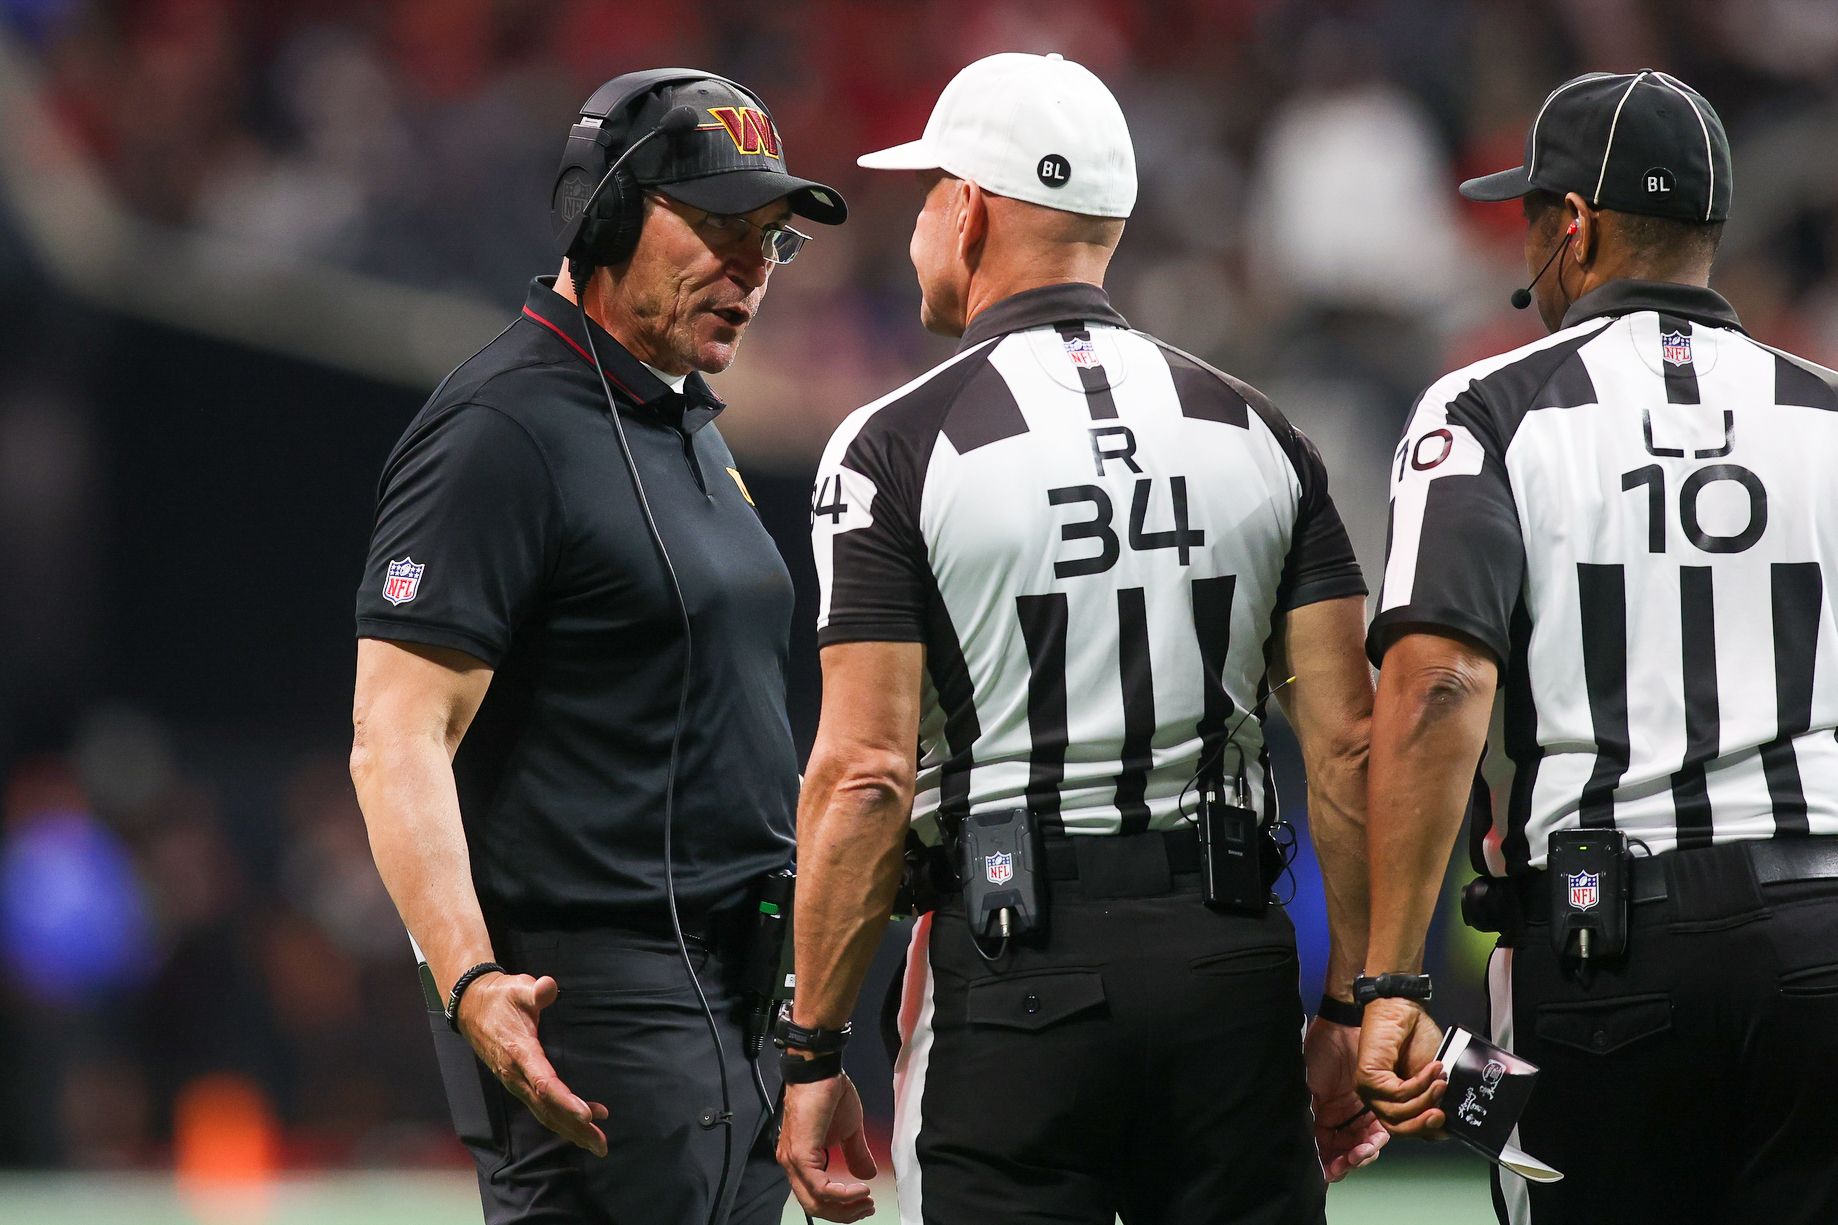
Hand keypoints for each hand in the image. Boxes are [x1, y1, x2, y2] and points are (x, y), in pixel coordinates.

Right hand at [459, 972, 608, 1156]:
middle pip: (548, 1108)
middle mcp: (516, 1074)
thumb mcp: (518, 987)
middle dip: (575, 1127)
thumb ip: (535, 990)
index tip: (587, 1115)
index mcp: (520, 1052)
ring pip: (544, 1113)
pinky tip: (583, 1122)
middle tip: (602, 1144)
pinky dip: (561, 1119)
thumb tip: (548, 987)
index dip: (565, 1100)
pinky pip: (541, 1108)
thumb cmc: (501, 997)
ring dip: (571, 1130)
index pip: (544, 1082)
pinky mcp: (518, 1084)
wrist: (472, 1007)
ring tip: (597, 1143)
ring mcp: (515, 1083)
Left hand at [776, 1072, 876, 1222]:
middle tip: (867, 1208)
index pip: (815, 1197)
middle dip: (844, 1214)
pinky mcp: (800, 1154)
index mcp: (801, 1159)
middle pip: (814, 1206)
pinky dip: (842, 1195)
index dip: (841, 1207)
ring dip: (845, 1207)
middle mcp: (792, 1163)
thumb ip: (855, 1153)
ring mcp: (793, 1160)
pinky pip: (820, 1187)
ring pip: (815, 1202)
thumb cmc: (829, 1093)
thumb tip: (867, 1174)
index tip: (864, 1203)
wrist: (819, 1070)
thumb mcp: (849, 1130)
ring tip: (866, 1200)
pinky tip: (859, 1189)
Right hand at [1304, 1014, 1387, 1179]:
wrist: (1344, 1027)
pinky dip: (1379, 1135)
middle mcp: (1334, 1120)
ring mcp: (1353, 1114)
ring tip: (1371, 1144)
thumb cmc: (1320, 1052)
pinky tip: (1380, 1134)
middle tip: (1358, 1154)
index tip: (1336, 1167)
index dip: (1329, 1165)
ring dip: (1367, 1149)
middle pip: (1343, 1153)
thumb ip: (1308, 1116)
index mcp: (1314, 1118)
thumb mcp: (1306, 1086)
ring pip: (1361, 1144)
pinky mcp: (1373, 1105)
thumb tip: (1309, 1148)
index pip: (1321, 1152)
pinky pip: (1378, 1128)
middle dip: (1351, 1158)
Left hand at [1354, 997, 1446, 1137]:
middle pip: (1398, 1128)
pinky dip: (1419, 1083)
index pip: (1408, 1129)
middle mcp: (1378, 1100)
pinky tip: (1433, 1069)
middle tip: (1443, 1115)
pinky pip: (1397, 1093)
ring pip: (1398, 1113)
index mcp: (1393, 1102)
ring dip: (1425, 1099)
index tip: (1449, 1123)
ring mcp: (1369, 1090)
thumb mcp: (1432, 1077)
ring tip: (1442, 1082)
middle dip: (1423, 1124)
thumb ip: (1433, 1100)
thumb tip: (1443, 1126)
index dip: (1428, 1130)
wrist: (1404, 1011)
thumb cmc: (1417, 1039)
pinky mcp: (1367, 1078)